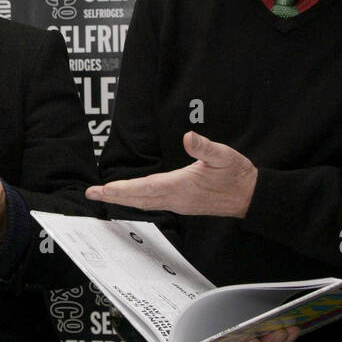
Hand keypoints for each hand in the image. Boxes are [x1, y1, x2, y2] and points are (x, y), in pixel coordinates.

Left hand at [85, 131, 257, 217]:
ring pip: (144, 203)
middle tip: (91, 194)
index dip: (123, 189)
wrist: (250, 196)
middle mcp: (176, 199)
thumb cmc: (237, 175)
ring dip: (122, 199)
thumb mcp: (224, 155)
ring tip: (103, 195)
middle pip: (138, 199)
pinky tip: (129, 197)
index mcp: (182, 186)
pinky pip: (152, 203)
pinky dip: (136, 201)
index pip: (145, 188)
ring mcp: (178, 204)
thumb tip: (188, 137)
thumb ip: (205, 147)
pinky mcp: (181, 204)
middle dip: (114, 197)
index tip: (104, 189)